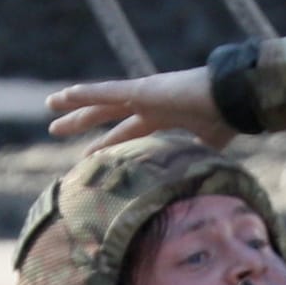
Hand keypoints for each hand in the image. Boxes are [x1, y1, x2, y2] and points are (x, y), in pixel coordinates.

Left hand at [46, 67, 235, 151]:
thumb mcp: (206, 150)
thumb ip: (193, 165)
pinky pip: (106, 93)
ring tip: (49, 105)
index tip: (87, 155)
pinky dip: (85, 94)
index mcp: (165, 118)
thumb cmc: (228, 120)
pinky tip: (63, 95)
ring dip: (74, 106)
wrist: (236, 100)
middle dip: (81, 123)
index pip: (127, 133)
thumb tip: (194, 195)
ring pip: (100, 102)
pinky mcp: (143, 90)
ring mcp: (145, 95)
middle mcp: (151, 105)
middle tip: (55, 129)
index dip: (106, 144)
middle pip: (107, 116)